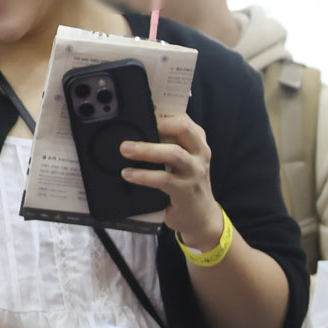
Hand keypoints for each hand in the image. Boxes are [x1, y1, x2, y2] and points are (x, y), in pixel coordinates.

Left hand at [122, 115, 223, 251]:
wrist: (201, 218)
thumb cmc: (187, 185)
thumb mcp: (182, 161)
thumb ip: (168, 145)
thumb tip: (138, 131)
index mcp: (198, 142)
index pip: (182, 119)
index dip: (162, 113)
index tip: (142, 109)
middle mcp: (200, 153)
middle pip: (183, 129)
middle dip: (158, 125)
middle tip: (134, 126)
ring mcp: (194, 172)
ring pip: (173, 153)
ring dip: (147, 150)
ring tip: (125, 149)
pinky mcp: (185, 190)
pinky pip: (164, 179)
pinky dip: (143, 175)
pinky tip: (129, 174)